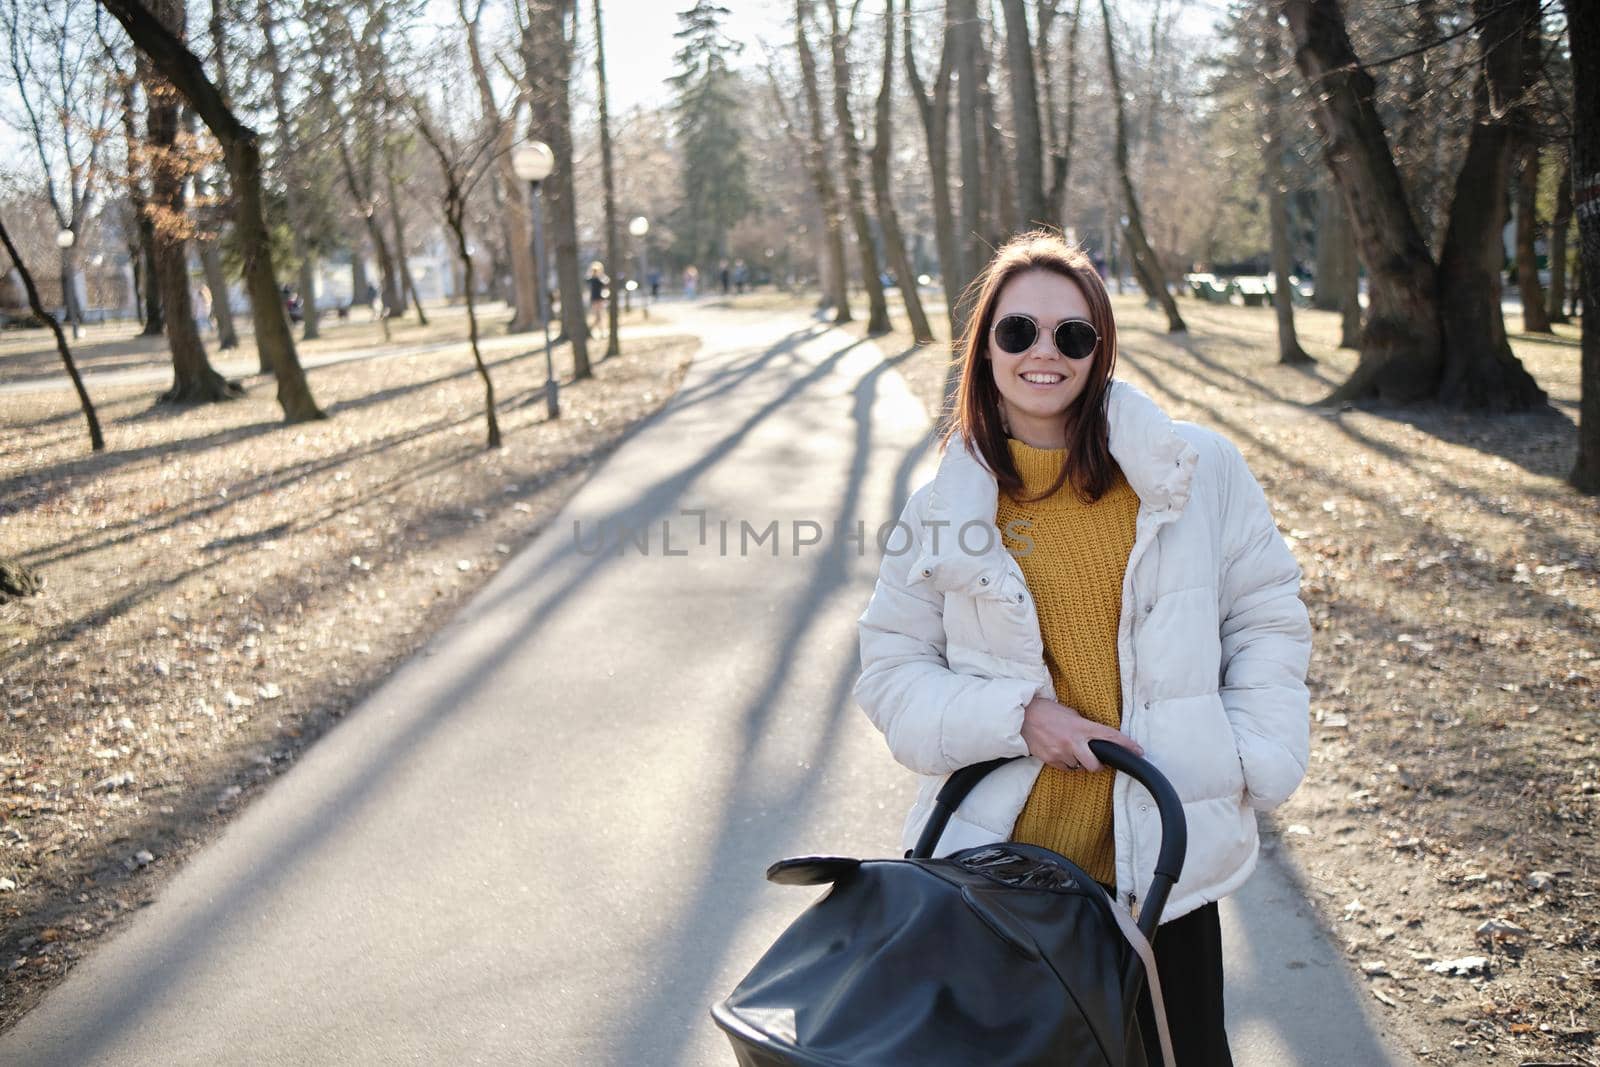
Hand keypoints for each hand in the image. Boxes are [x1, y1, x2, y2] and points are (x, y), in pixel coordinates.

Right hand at [1020, 696, 1143, 772]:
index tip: (1139, 751)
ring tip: (1068, 749)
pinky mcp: (1050, 760)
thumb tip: (1094, 738)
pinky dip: (1064, 763)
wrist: (1022, 716)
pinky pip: (1064, 768)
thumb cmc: (1047, 711)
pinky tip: (1058, 751)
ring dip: (1077, 761)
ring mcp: (1061, 752)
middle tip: (1095, 761)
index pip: (1110, 737)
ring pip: (1078, 767)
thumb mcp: (1071, 714)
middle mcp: (1073, 741)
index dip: (1127, 745)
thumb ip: (1084, 727)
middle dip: (1097, 765)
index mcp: (1082, 727)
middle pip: (1094, 765)